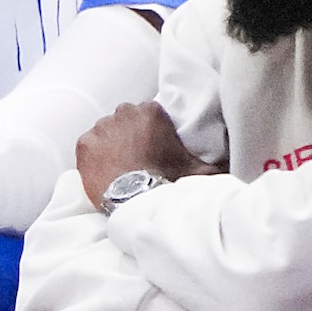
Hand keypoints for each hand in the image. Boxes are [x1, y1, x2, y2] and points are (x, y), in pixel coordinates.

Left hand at [78, 101, 213, 208]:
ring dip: (112, 143)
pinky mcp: (83, 144)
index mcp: (151, 111)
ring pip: (106, 131)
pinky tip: (105, 168)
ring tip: (122, 164)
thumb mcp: (198, 168)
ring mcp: (100, 128)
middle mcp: (123, 114)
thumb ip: (213, 160)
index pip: (149, 112)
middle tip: (139, 154)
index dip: (152, 129)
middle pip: (126, 119)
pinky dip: (94, 154)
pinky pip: (89, 144)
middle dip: (131, 133)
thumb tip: (228, 163)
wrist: (137, 199)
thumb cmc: (169, 179)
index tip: (155, 144)